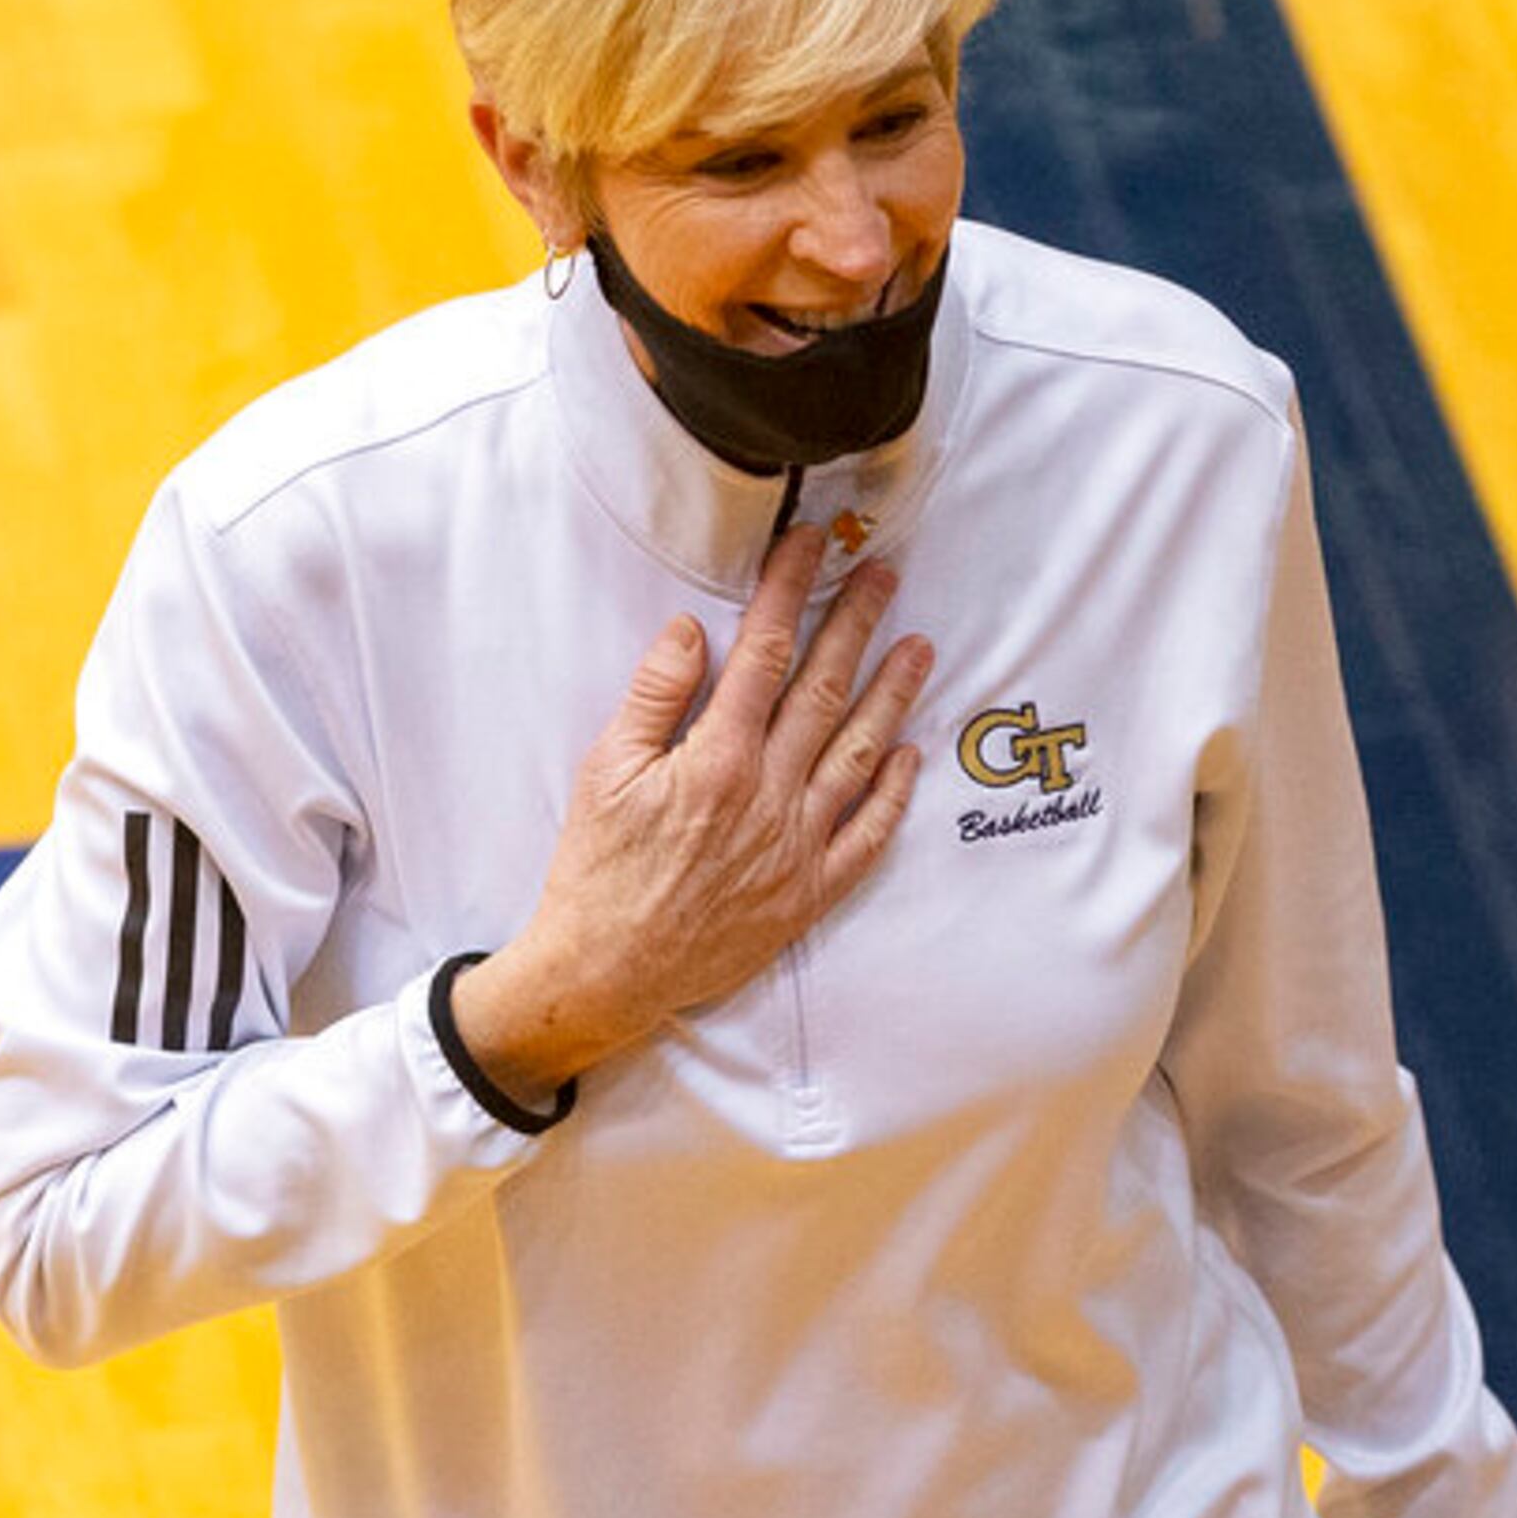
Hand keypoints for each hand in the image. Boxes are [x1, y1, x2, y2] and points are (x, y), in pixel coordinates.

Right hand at [454, 524, 931, 1098]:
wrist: (608, 970)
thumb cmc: (597, 870)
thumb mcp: (603, 771)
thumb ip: (653, 696)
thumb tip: (693, 631)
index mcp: (715, 757)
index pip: (765, 653)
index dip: (791, 591)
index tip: (810, 546)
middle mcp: (768, 793)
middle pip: (824, 690)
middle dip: (856, 625)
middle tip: (883, 576)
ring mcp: (797, 844)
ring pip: (858, 752)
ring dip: (892, 694)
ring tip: (919, 648)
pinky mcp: (810, 891)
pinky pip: (868, 835)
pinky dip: (894, 793)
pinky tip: (909, 753)